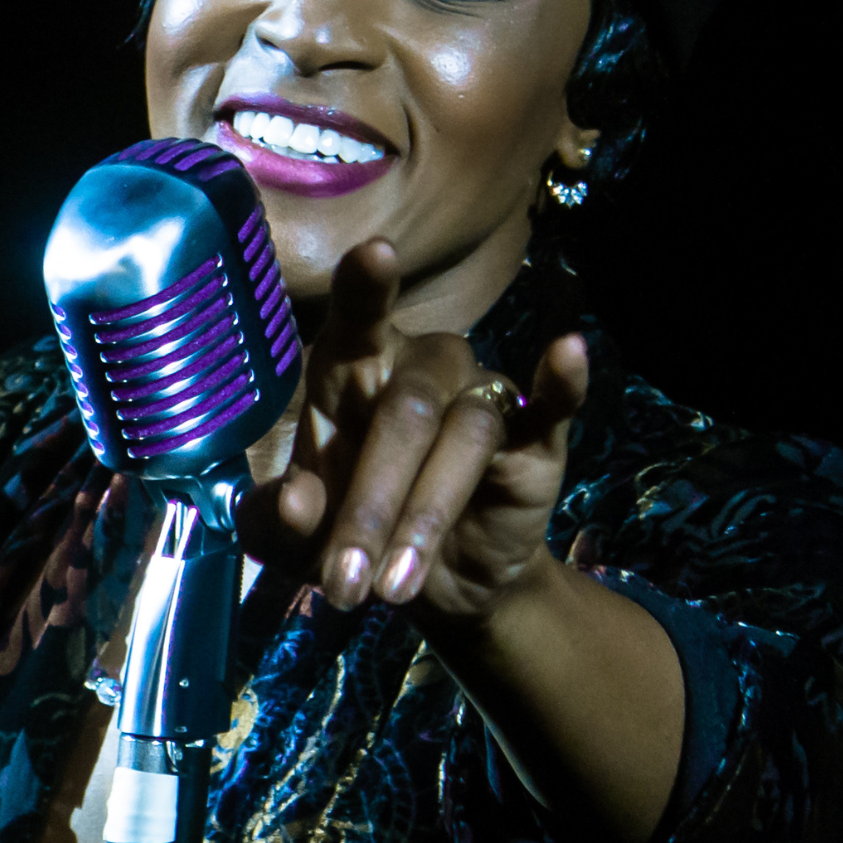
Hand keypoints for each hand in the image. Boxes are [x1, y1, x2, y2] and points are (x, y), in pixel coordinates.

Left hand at [238, 238, 589, 622]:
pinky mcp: (533, 439)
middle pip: (405, 411)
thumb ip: (273, 522)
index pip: (355, 317)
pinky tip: (568, 355)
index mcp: (351, 370)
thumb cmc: (346, 532)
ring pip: (464, 434)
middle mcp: (418, 368)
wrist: (427, 588)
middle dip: (370, 504)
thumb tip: (296, 504)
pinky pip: (551, 403)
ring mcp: (477, 397)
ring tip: (394, 587)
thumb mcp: (290, 541)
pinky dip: (561, 381)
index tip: (374, 255)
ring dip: (426, 516)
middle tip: (343, 581)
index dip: (364, 286)